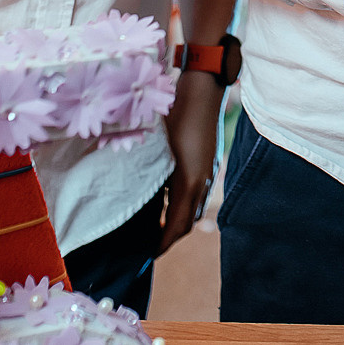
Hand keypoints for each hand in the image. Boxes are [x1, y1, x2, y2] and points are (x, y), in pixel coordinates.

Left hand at [158, 67, 222, 253]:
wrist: (203, 89)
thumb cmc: (176, 113)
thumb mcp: (158, 146)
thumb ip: (149, 174)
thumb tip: (133, 197)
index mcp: (188, 181)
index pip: (176, 226)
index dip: (162, 244)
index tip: (146, 255)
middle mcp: (202, 181)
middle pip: (188, 222)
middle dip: (170, 237)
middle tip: (148, 245)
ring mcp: (209, 171)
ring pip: (194, 208)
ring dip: (177, 220)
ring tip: (155, 226)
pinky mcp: (210, 162)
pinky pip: (197, 193)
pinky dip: (183, 204)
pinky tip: (167, 198)